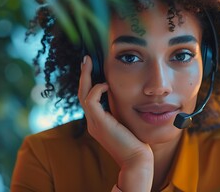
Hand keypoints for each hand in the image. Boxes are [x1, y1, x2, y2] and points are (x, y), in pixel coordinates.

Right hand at [78, 55, 153, 191]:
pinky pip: (91, 100)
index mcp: (98, 121)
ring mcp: (93, 123)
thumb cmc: (136, 142)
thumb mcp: (126, 121)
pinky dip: (97, 89)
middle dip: (84, 75)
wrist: (136, 159)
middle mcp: (93, 121)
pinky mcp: (98, 123)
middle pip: (82, 94)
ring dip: (86, 77)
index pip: (89, 98)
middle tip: (86, 59)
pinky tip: (106, 84)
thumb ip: (121, 110)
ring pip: (83, 95)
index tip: (92, 67)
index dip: (89, 82)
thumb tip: (126, 95)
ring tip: (89, 62)